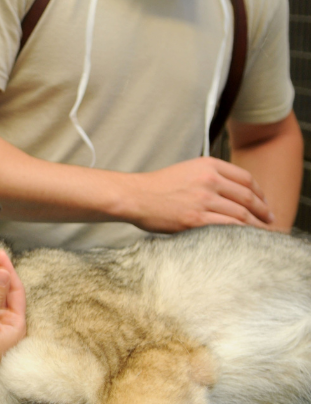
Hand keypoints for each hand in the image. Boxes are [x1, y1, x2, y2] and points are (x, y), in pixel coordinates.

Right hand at [125, 157, 273, 232]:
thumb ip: (209, 176)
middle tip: (270, 219)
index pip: (245, 178)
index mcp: (208, 165)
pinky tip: (246, 238)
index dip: (260, 192)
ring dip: (256, 225)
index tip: (264, 202)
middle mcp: (209, 180)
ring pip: (241, 213)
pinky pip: (228, 226)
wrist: (135, 196)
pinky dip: (241, 233)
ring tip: (262, 232)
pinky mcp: (196, 219)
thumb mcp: (186, 170)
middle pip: (247, 196)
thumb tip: (230, 191)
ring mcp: (203, 200)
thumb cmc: (157, 187)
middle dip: (263, 210)